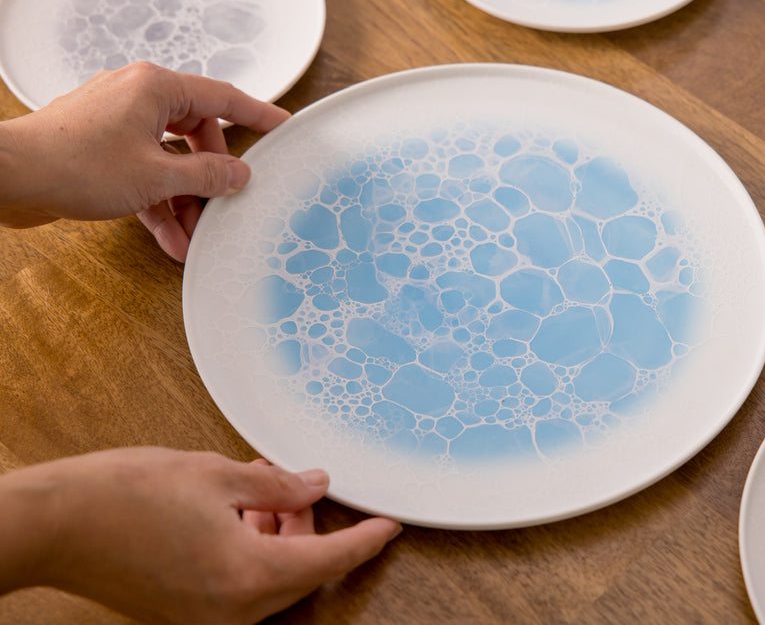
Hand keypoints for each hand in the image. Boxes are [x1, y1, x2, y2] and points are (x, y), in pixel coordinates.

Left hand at [0, 62, 289, 260]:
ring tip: (193, 236)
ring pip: (169, 159)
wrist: (8, 177)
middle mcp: (138, 97)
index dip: (258, 115)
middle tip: (224, 205)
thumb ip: (206, 176)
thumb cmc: (72, 164)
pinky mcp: (100, 147)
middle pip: (197, 136)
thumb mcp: (156, 176)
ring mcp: (117, 122)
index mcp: (156, 89)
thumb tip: (238, 174)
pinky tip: (169, 237)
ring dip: (183, 200)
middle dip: (210, 179)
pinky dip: (158, 201)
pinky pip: (144, 171)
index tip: (282, 127)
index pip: (223, 98)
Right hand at [0, 448, 400, 624]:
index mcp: (248, 576)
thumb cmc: (125, 495)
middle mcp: (230, 611)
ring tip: (266, 490)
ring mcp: (204, 619)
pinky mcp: (182, 614)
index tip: (389, 526)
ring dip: (278, 537)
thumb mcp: (217, 475)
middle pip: (299, 573)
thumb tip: (315, 485)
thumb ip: (277, 486)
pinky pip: (236, 587)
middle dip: (309, 530)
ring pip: (268, 580)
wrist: (54, 524)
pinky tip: (240, 511)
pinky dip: (249, 551)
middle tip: (305, 488)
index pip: (329, 561)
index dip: (366, 541)